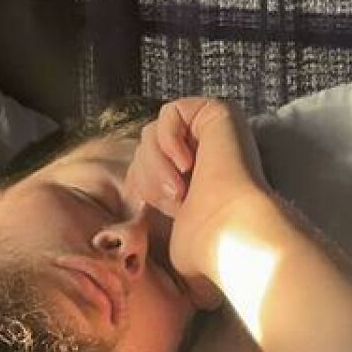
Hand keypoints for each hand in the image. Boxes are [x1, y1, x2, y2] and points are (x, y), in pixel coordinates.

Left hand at [124, 97, 270, 308]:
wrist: (229, 232)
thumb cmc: (203, 240)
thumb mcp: (163, 222)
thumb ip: (148, 200)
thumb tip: (122, 209)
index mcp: (192, 174)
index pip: (142, 166)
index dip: (144, 185)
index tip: (168, 208)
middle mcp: (204, 149)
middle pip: (144, 147)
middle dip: (150, 175)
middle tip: (176, 198)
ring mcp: (211, 129)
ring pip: (152, 132)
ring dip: (157, 163)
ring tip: (180, 187)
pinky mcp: (217, 111)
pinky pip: (170, 113)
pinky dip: (169, 139)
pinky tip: (187, 164)